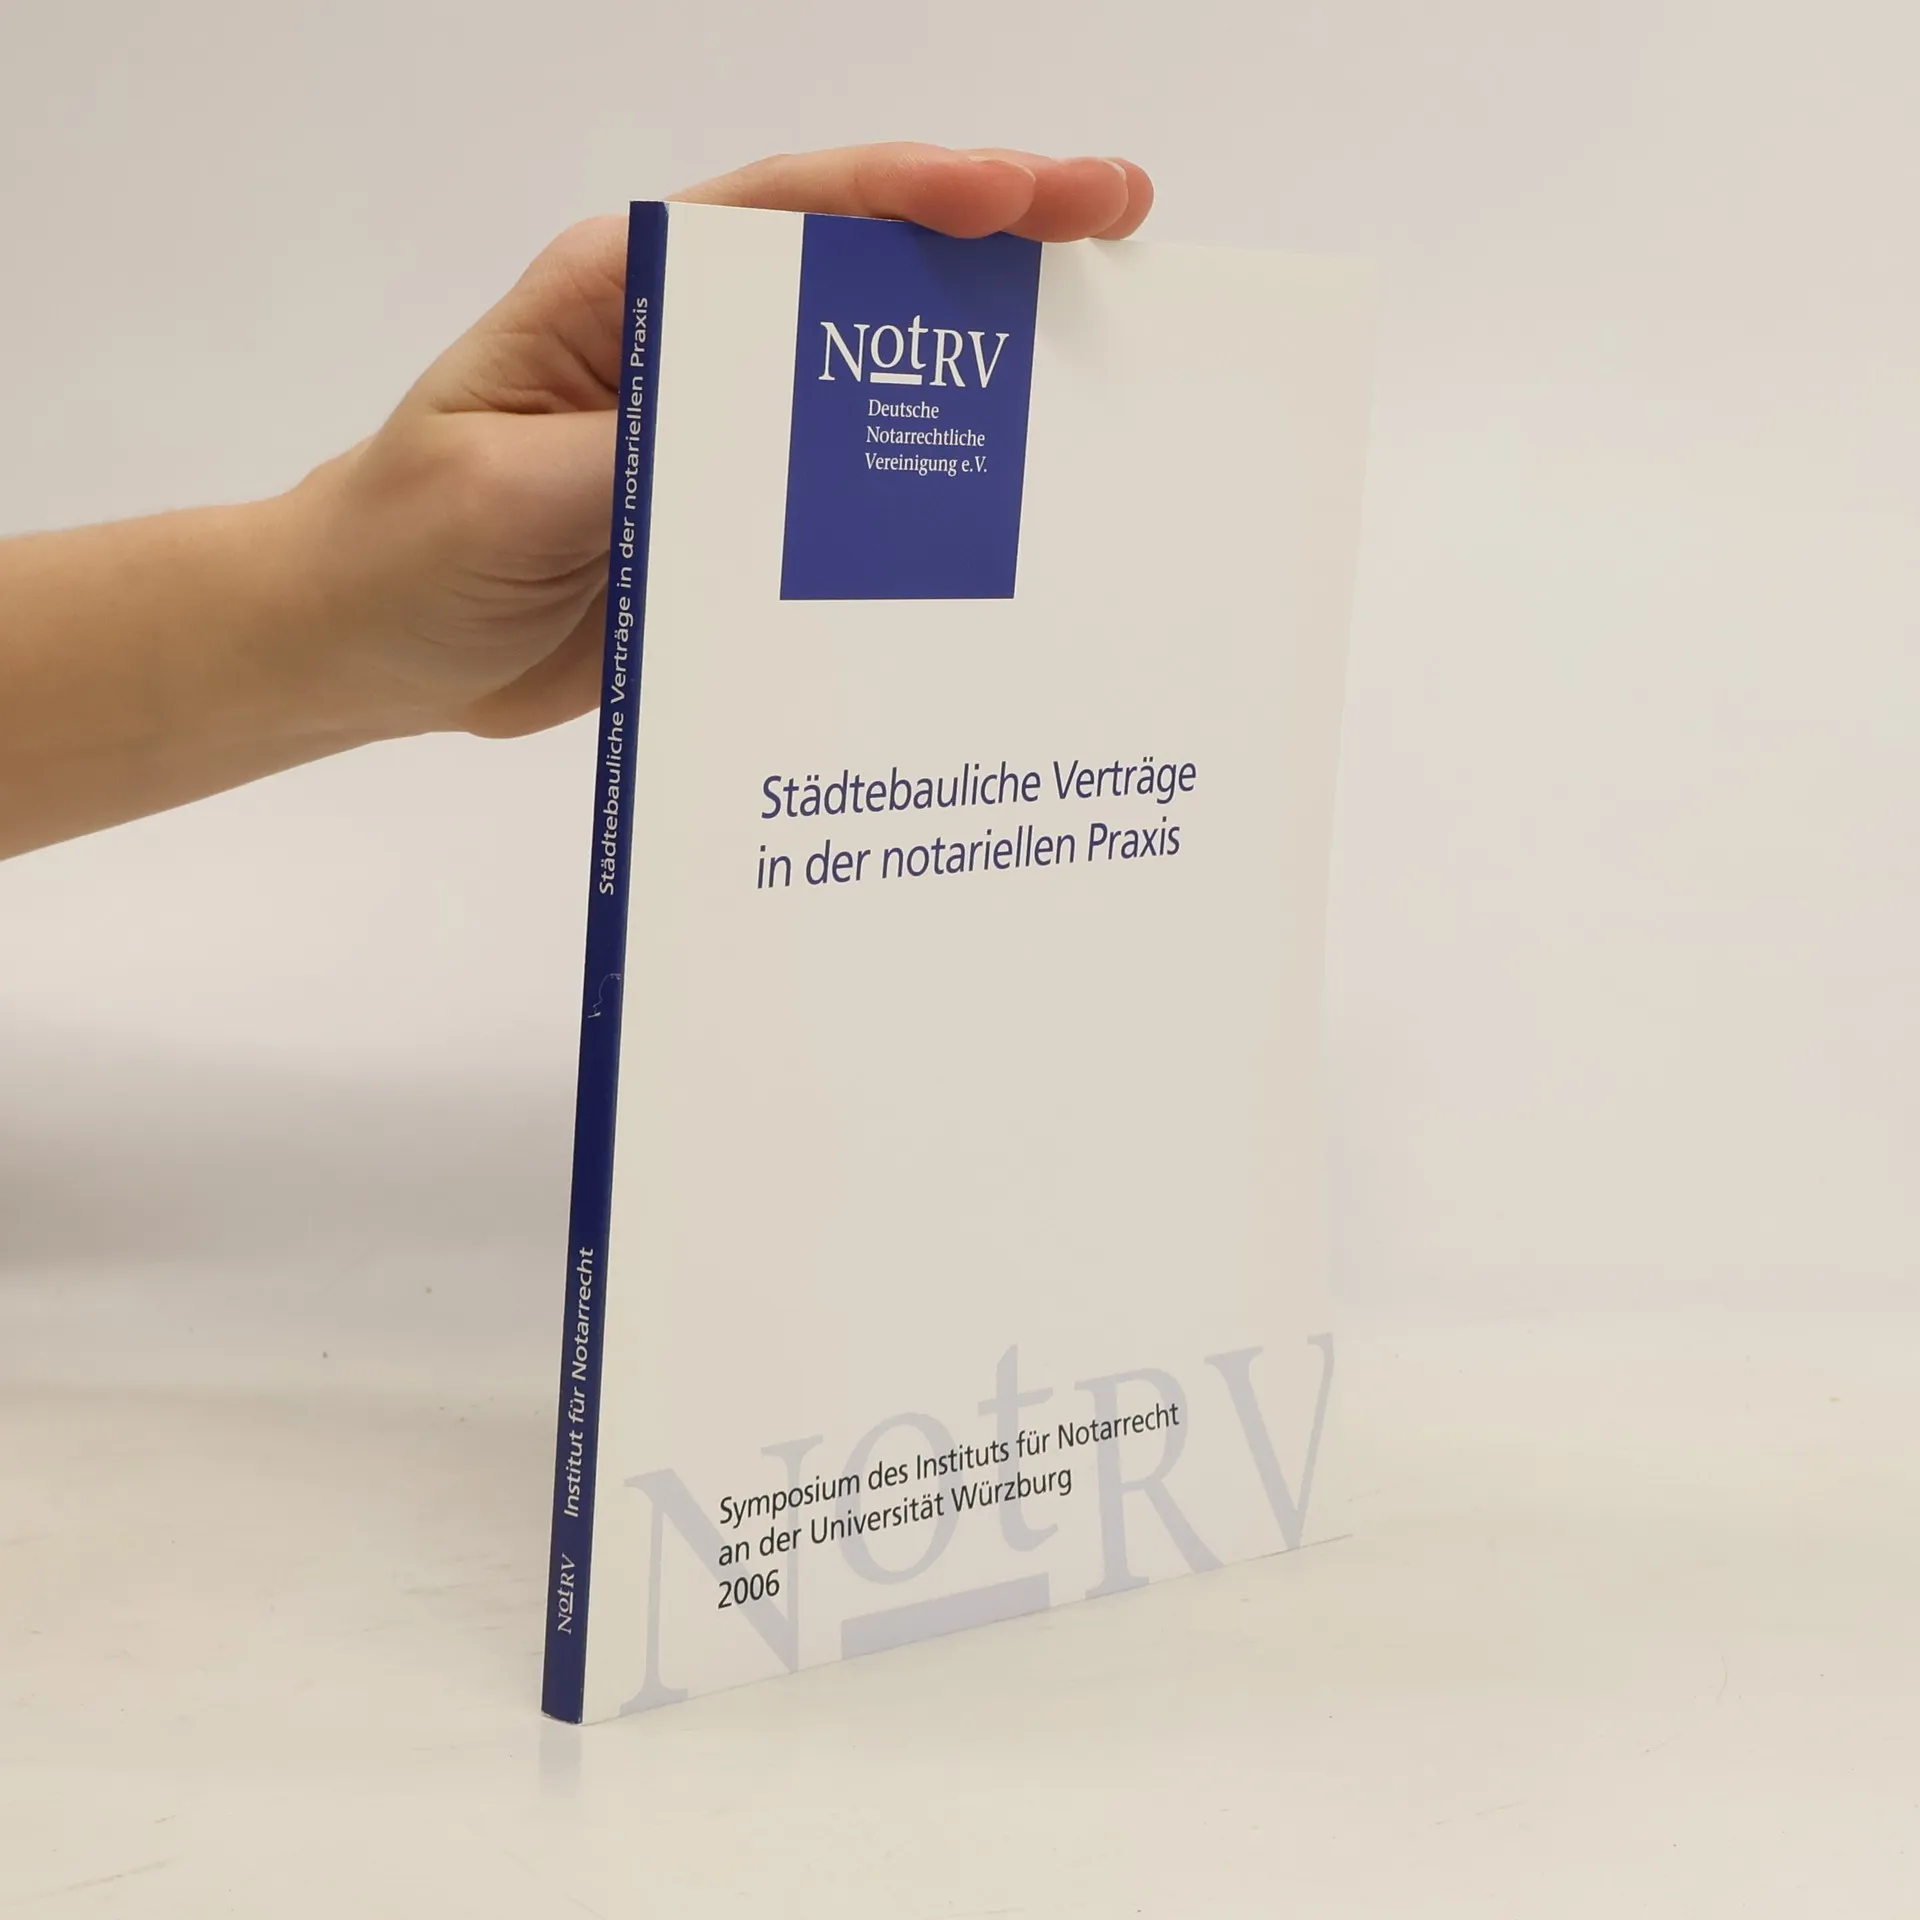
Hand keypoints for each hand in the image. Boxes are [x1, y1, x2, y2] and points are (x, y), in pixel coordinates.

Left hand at [301, 144, 1154, 741]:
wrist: (375, 647)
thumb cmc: (410, 542)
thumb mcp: (510, 491)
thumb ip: (639, 452)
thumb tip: (771, 446)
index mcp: (630, 296)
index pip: (790, 215)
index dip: (915, 192)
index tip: (1024, 194)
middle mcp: (696, 348)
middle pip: (865, 278)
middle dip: (997, 244)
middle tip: (1124, 220)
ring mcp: (729, 440)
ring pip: (880, 386)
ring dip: (991, 368)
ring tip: (1113, 347)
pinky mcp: (743, 526)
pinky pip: (856, 501)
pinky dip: (939, 494)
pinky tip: (1021, 502)